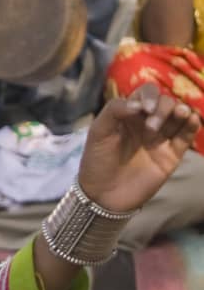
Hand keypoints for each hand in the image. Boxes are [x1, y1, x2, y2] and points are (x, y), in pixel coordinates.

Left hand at [78, 84, 200, 213]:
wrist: (102, 195)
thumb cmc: (97, 161)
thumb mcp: (98, 131)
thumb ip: (114, 110)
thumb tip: (139, 103)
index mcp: (130, 114)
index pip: (147, 94)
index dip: (150, 96)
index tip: (145, 108)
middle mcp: (147, 123)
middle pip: (165, 103)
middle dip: (162, 109)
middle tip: (150, 128)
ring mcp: (161, 139)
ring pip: (178, 116)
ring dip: (180, 111)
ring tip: (180, 114)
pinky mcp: (171, 155)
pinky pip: (186, 136)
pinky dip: (192, 125)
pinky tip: (192, 119)